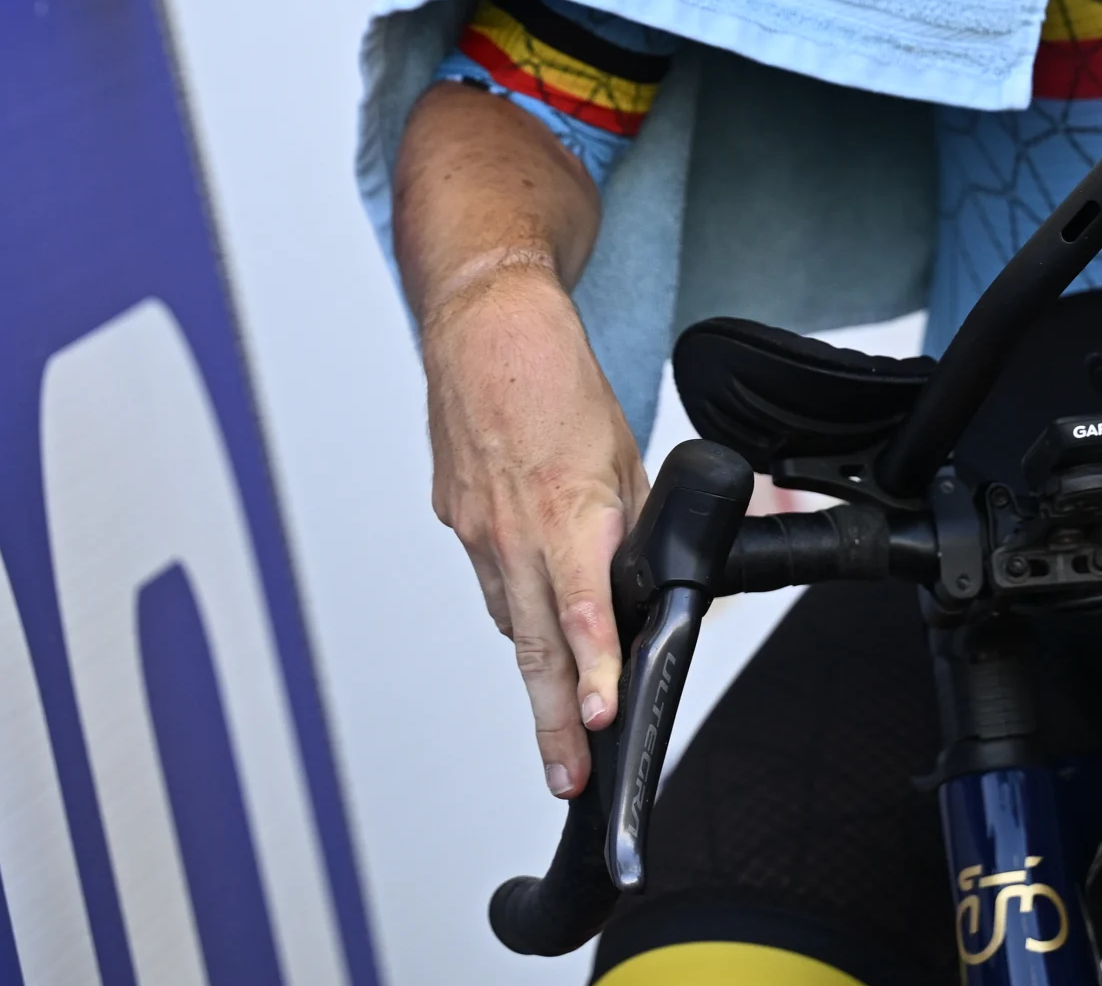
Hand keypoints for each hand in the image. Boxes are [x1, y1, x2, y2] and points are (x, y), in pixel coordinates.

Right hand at [420, 256, 644, 798]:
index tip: (598, 713)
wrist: (483, 323)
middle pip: (537, 646)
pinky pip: (492, 581)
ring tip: (560, 730)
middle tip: (568, 777)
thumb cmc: (555, 377)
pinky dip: (517, 606)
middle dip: (554, 721)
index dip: (592, 667)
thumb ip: (630, 525)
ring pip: (514, 621)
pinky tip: (535, 622)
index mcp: (565, 509)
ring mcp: (476, 528)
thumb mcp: (623, 451)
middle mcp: (513, 529)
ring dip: (539, 673)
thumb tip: (646, 580)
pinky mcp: (455, 519)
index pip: (582, 608)